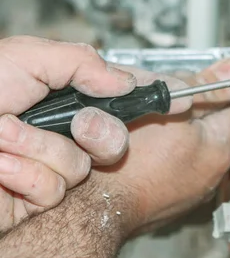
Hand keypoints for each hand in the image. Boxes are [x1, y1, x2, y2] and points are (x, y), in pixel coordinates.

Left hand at [0, 36, 137, 229]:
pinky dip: (25, 177)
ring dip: (39, 151)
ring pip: (84, 165)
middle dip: (96, 130)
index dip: (148, 100)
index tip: (182, 100)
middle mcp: (57, 132)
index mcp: (58, 97)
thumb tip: (122, 81)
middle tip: (72, 124)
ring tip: (2, 143)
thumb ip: (81, 61)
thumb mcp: (24, 58)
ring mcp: (47, 166)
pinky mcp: (35, 199)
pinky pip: (56, 189)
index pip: (116, 98)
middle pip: (113, 136)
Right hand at [91, 58, 229, 239]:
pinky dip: (163, 152)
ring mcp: (190, 191)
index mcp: (219, 151)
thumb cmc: (126, 160)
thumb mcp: (170, 107)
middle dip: (194, 105)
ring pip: (191, 145)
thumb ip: (206, 86)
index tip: (204, 77)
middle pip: (213, 125)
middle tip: (167, 95)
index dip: (220, 87)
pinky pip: (174, 166)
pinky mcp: (168, 200)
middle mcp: (211, 175)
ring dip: (177, 128)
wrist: (93, 207)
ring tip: (150, 119)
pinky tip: (143, 145)